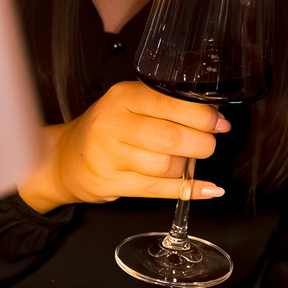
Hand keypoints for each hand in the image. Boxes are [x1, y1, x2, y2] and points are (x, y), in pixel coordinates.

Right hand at [18, 80, 231, 211]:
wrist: (68, 158)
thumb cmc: (106, 129)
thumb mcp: (130, 105)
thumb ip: (166, 106)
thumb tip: (212, 116)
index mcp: (123, 97)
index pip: (171, 103)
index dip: (202, 116)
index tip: (218, 123)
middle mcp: (113, 124)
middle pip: (171, 137)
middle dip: (201, 143)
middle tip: (208, 143)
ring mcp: (110, 156)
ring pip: (166, 165)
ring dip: (188, 166)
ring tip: (188, 160)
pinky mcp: (112, 183)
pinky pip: (158, 189)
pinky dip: (187, 189)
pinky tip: (205, 188)